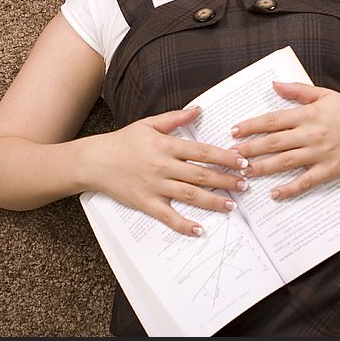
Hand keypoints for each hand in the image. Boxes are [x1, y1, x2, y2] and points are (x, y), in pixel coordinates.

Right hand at [85, 107, 248, 236]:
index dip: (224, 157)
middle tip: (245, 185)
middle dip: (226, 180)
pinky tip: (199, 230)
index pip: (202, 151)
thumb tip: (198, 110)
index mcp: (165, 146)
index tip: (242, 162)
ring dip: (213, 201)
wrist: (94, 160)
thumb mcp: (148, 124)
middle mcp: (162, 166)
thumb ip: (174, 118)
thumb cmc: (121, 142)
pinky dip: (184, 224)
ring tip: (232, 205)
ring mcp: (154, 186)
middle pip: (200, 174)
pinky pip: (167, 216)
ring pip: (189, 195)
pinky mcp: (145, 202)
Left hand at [230, 82, 339, 199]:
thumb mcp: (325, 95)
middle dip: (249, 149)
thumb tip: (274, 85)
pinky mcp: (329, 170)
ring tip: (244, 172)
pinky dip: (290, 189)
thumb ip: (297, 90)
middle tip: (230, 155)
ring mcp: (320, 153)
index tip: (234, 131)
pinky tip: (275, 194)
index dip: (251, 126)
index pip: (273, 120)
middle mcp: (311, 134)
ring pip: (285, 162)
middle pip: (273, 142)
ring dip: (262, 168)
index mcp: (308, 115)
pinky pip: (306, 181)